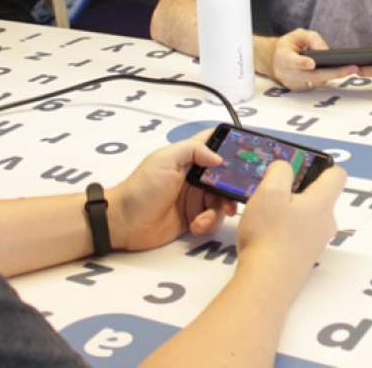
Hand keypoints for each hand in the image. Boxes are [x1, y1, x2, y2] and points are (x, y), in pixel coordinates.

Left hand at [108, 129, 237, 251]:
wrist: (123, 223)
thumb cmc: (142, 188)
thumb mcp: (165, 160)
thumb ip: (193, 150)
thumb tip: (219, 158)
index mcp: (189, 158)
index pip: (215, 145)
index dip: (232, 147)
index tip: (249, 154)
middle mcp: (196, 177)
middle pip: (226, 177)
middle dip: (234, 186)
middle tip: (237, 195)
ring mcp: (196, 199)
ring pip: (222, 200)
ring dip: (219, 209)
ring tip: (205, 217)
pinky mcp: (194, 218)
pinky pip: (213, 219)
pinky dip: (208, 223)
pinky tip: (196, 225)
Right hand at [237, 160, 346, 289]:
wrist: (266, 284)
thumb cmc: (269, 234)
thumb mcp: (269, 191)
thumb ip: (280, 171)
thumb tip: (285, 167)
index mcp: (323, 202)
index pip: (337, 174)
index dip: (321, 166)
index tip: (298, 168)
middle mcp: (326, 222)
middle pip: (320, 196)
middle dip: (298, 190)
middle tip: (272, 191)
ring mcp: (317, 243)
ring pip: (307, 216)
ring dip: (289, 211)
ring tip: (264, 214)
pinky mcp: (304, 259)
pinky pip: (299, 235)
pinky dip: (285, 230)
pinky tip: (265, 235)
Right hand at [272, 28, 356, 90]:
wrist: (275, 61)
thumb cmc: (290, 46)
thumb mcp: (298, 35)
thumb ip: (312, 39)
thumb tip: (325, 50)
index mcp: (284, 57)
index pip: (293, 61)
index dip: (302, 63)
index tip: (311, 64)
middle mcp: (288, 74)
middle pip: (312, 76)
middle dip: (333, 73)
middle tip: (351, 68)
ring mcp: (295, 84)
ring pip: (317, 82)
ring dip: (335, 76)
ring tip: (353, 69)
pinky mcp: (302, 89)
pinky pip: (318, 85)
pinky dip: (331, 78)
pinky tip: (345, 72)